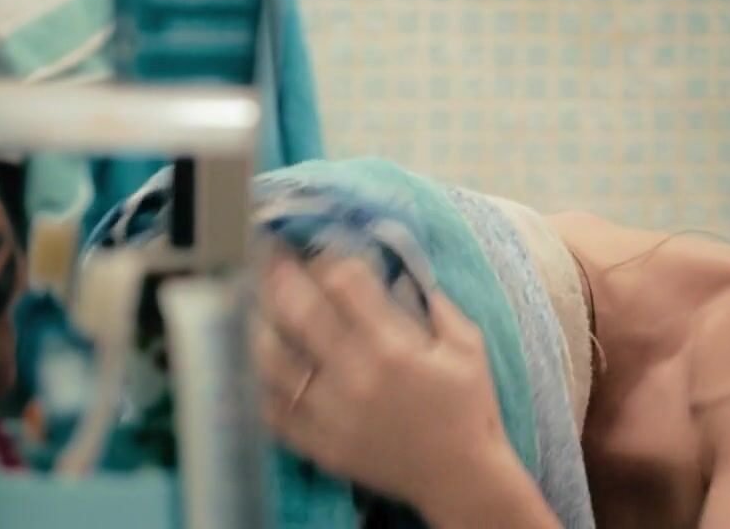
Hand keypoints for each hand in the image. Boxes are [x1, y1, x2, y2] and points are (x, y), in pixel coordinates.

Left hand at [253, 254, 514, 513]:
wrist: (459, 477)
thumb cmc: (467, 408)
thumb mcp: (467, 345)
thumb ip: (435, 304)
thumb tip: (401, 270)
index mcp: (393, 348)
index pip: (342, 284)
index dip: (327, 259)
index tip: (322, 251)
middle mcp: (354, 377)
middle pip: (298, 312)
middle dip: (281, 275)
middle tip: (272, 256)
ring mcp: (329, 414)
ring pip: (272, 359)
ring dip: (263, 325)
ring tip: (262, 305)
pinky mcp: (317, 444)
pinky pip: (272, 407)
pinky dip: (262, 380)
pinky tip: (264, 359)